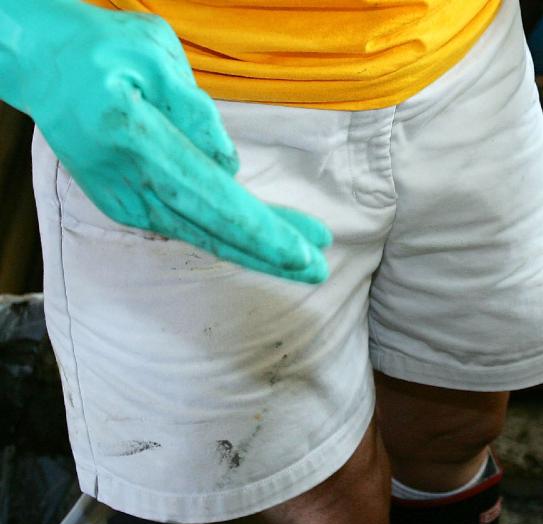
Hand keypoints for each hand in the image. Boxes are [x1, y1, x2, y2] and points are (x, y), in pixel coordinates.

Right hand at [0, 0, 329, 282]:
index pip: (214, 198)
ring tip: (306, 262)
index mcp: (134, 140)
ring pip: (201, 236)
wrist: (39, 63)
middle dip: (269, 254)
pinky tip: (261, 246)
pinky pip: (187, 227)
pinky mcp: (124, 205)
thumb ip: (193, 110)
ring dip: (255, 250)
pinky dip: (227, 239)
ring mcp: (122, 200)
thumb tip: (226, 167)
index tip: (305, 251)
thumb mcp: (152, 53)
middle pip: (211, 230)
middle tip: (319, 270)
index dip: (262, 230)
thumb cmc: (101, 50)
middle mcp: (126, 183)